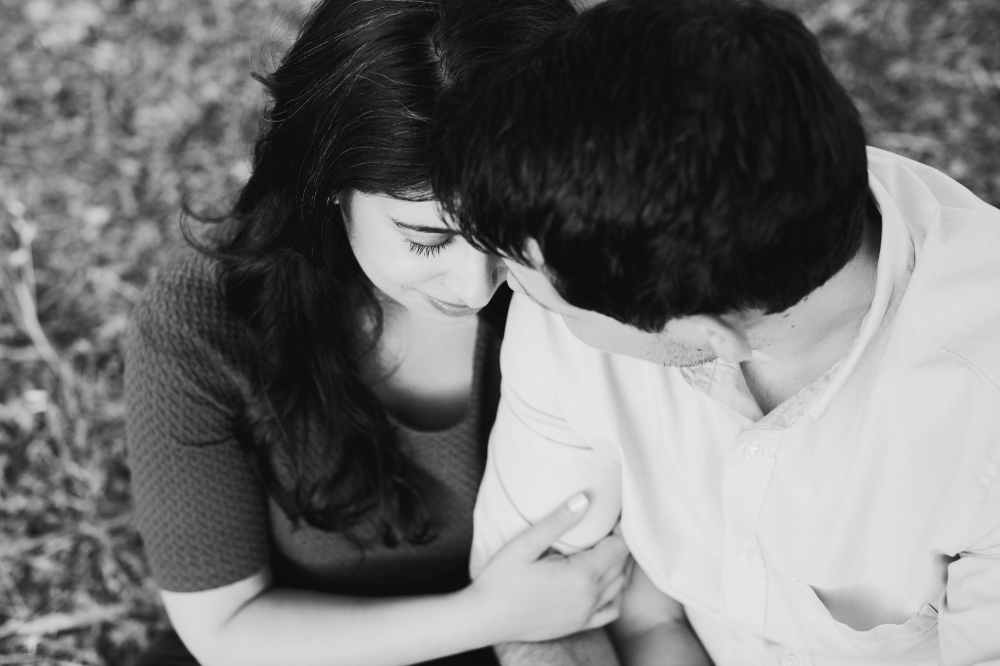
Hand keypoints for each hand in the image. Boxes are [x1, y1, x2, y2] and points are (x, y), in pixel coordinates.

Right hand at [466, 494, 629, 643]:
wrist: (485, 618)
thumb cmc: (501, 579)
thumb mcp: (525, 544)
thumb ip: (557, 522)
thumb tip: (584, 499)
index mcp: (580, 575)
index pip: (619, 548)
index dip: (621, 529)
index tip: (612, 516)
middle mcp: (589, 597)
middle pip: (621, 565)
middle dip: (619, 543)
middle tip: (607, 526)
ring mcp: (585, 614)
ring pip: (619, 586)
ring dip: (618, 565)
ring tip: (605, 547)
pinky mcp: (578, 625)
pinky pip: (611, 610)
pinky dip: (615, 593)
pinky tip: (604, 581)